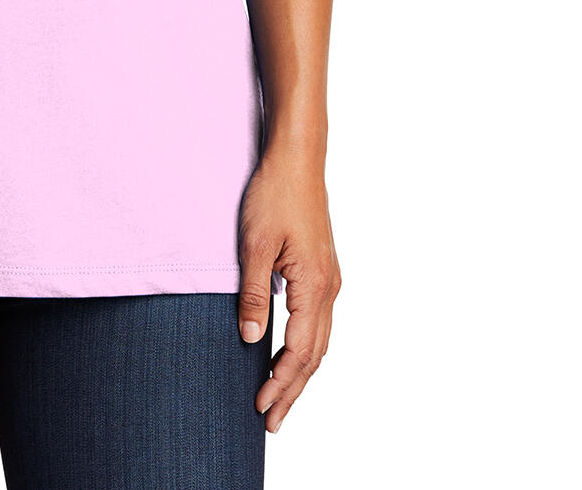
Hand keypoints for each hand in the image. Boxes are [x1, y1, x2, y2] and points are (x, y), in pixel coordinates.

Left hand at [237, 145, 340, 434]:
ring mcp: (330, 280)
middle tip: (271, 421)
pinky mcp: (323, 271)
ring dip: (300, 372)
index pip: (300, 351)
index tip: (261, 407)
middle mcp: (329, 288)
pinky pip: (319, 323)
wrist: (297, 160)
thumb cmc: (274, 195)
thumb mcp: (254, 245)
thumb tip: (252, 339)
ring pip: (320, 341)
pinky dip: (306, 348)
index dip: (281, 383)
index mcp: (314, 285)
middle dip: (292, 390)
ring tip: (280, 398)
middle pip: (314, 355)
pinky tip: (290, 356)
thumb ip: (253, 294)